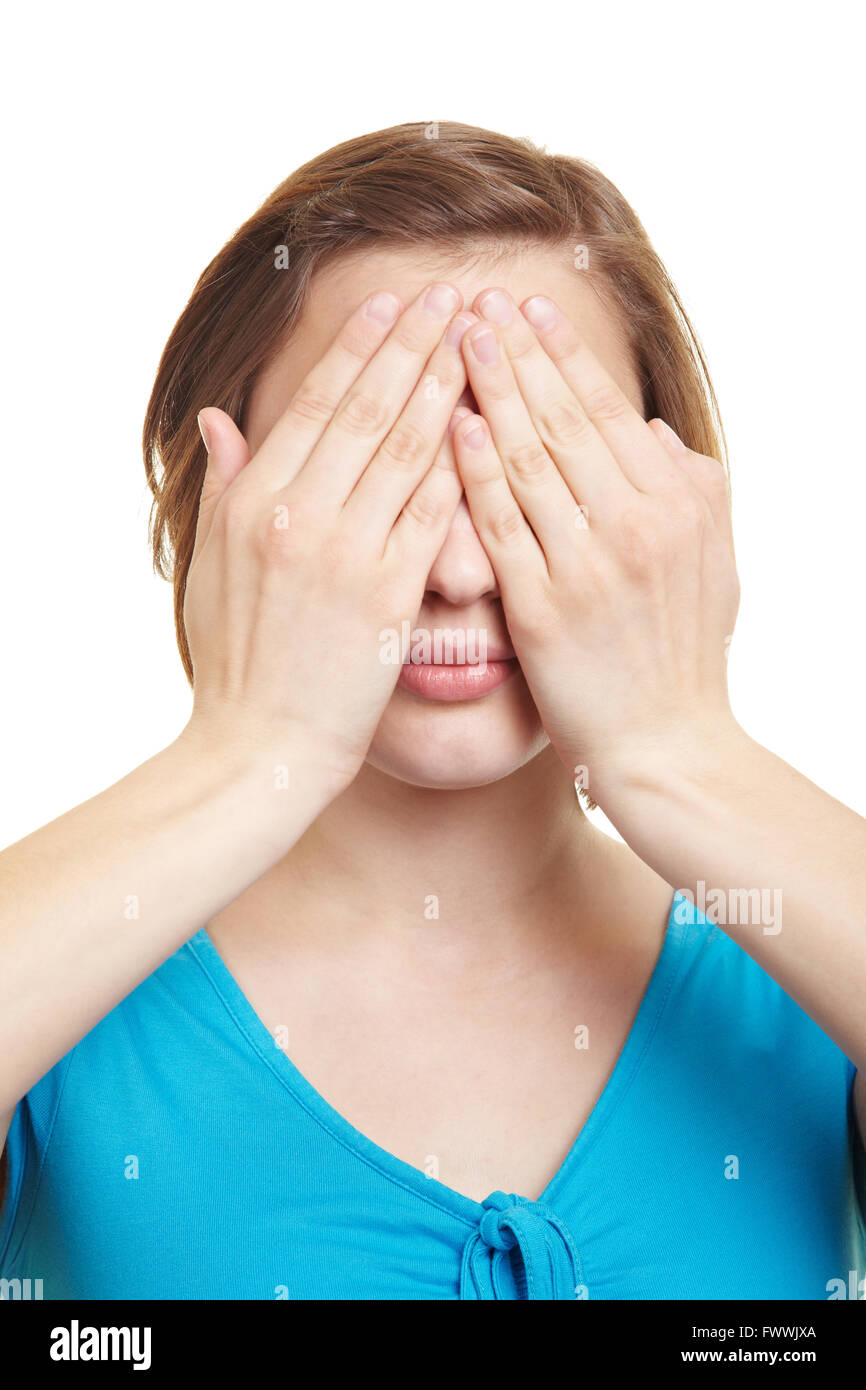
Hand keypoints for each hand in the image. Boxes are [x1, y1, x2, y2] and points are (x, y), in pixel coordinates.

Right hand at [181, 283, 477, 795]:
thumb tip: (220, 415)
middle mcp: (297, 516)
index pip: (315, 405)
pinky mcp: (387, 597)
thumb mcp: (209, 565)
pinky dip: (459, 467)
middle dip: (414, 347)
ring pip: (406, 452)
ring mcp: (345, 555)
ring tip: (479, 342)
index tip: (393, 303)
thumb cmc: (235, 659)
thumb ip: (223, 485)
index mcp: (252, 502)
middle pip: (367, 412)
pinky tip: (489, 427)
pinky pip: (432, 516)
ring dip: (447, 389)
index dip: (359, 349)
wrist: (260, 746)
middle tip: (453, 296)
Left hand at [450, 288, 740, 809]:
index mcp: (677, 506)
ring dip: (488, 393)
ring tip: (452, 341)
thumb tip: (649, 430)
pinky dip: (476, 471)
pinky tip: (450, 426)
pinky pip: (502, 526)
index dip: (562, 355)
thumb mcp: (715, 562)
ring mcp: (589, 566)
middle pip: (563, 420)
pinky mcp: (544, 610)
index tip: (526, 310)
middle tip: (474, 301)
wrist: (668, 748)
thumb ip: (692, 487)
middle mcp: (637, 525)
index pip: (607, 411)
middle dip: (515, 353)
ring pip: (529, 460)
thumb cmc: (686, 657)